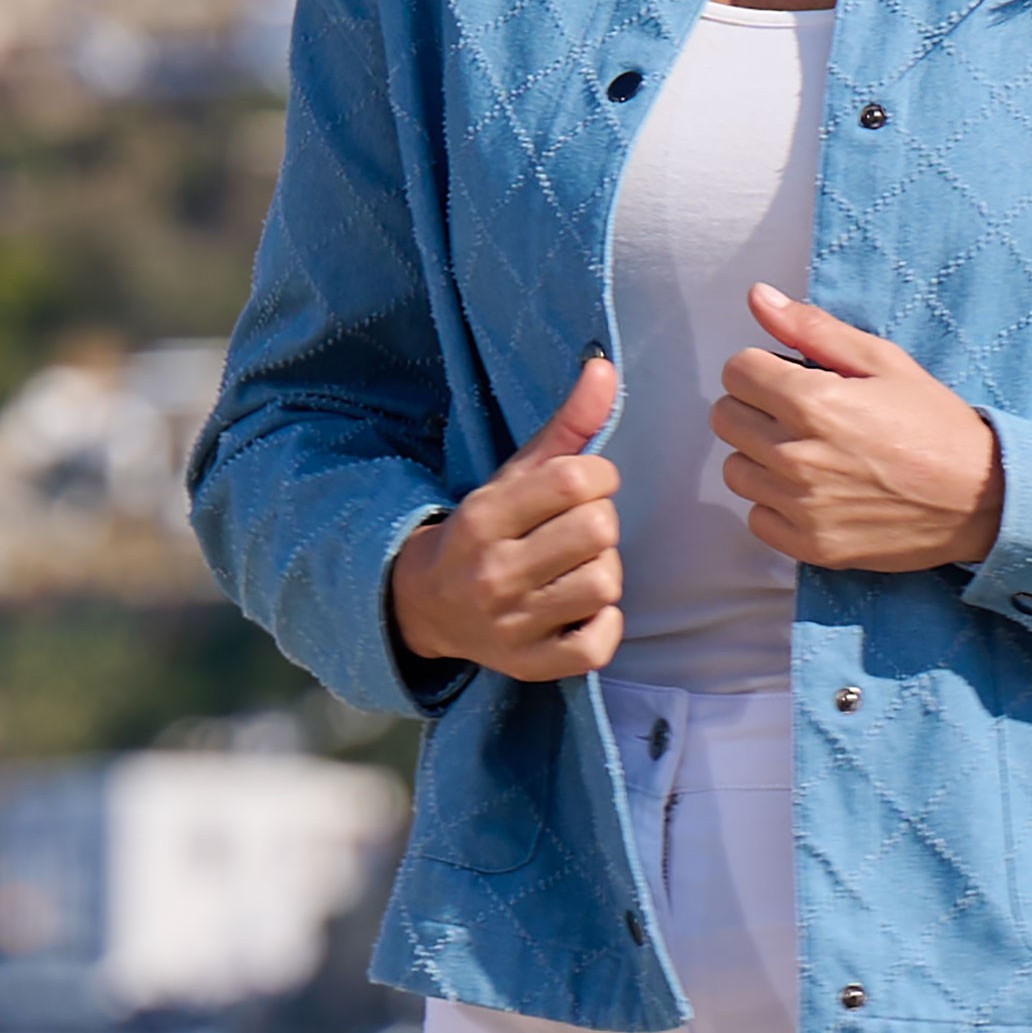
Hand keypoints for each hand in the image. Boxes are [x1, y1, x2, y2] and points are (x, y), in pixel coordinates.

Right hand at [390, 357, 623, 677]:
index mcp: (485, 517)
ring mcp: (510, 624)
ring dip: (604, 571)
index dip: (599, 476)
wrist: (425, 605)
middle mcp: (493, 573)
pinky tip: (582, 609)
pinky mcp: (528, 666)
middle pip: (598, 530)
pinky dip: (603, 625)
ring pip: (605, 584)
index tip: (584, 485)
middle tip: (579, 530)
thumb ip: (566, 425)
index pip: (575, 479)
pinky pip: (597, 644)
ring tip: (578, 566)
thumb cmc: (485, 530)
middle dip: (601, 523)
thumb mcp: (514, 475)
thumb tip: (604, 367)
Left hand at [710, 285, 1003, 572]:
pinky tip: (814, 490)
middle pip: (725, 418)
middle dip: (756, 406)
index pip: (736, 371)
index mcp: (811, 402)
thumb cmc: (934, 423)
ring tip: (809, 452)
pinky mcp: (808, 545)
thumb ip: (812, 328)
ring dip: (761, 456)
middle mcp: (796, 456)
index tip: (791, 376)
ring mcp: (800, 506)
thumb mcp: (883, 360)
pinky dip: (776, 503)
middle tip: (800, 413)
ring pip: (735, 469)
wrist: (981, 498)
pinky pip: (756, 516)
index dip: (762, 366)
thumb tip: (757, 296)